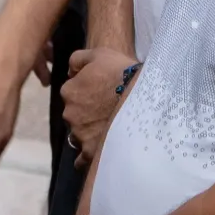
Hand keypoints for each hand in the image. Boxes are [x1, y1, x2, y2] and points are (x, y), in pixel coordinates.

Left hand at [61, 45, 139, 161]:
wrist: (144, 96)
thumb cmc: (123, 73)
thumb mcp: (99, 54)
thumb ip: (78, 59)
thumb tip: (70, 72)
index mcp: (69, 91)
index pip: (72, 93)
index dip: (88, 93)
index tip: (103, 93)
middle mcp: (69, 114)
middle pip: (76, 115)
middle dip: (88, 114)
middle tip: (110, 111)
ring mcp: (80, 134)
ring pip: (80, 135)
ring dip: (90, 133)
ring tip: (111, 130)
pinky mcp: (91, 151)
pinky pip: (83, 159)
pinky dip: (88, 158)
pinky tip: (97, 154)